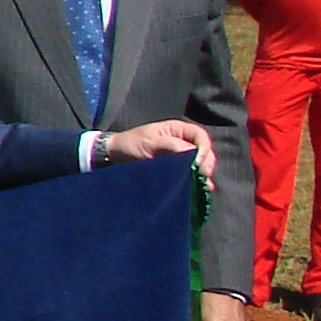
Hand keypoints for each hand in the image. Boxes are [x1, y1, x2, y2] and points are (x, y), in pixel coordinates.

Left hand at [101, 120, 219, 185]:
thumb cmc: (130, 144)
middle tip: (202, 177)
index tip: (198, 163)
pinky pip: (191, 174)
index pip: (200, 137)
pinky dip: (197, 181)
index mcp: (177, 130)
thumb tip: (193, 153)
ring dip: (203, 174)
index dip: (203, 149)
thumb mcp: (148, 142)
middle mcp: (182, 142)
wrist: (115, 156)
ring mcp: (180, 157)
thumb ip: (170, 145)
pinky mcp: (176, 170)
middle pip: (204, 151)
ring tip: (203, 186)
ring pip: (200, 164)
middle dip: (206, 163)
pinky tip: (201, 190)